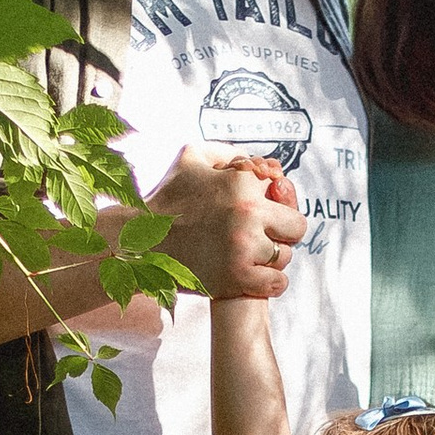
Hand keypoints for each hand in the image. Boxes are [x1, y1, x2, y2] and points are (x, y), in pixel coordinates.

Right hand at [154, 149, 302, 300]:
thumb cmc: (166, 201)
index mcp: (241, 182)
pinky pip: (277, 283)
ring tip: (253, 255)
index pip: (283, 190)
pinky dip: (270, 282)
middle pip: (295, 226)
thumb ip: (226, 151)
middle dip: (281, 231)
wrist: (139, 243)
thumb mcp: (190, 159)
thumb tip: (259, 163)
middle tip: (262, 236)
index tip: (261, 210)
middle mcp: (247, 212)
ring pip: (285, 255)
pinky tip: (256, 276)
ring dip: (272, 258)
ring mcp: (244, 247)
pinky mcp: (237, 278)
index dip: (275, 200)